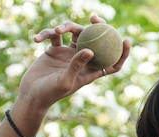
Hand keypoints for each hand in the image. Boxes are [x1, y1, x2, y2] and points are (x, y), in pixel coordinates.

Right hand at [16, 15, 130, 113]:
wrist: (32, 95)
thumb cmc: (50, 94)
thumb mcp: (65, 81)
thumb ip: (76, 66)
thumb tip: (90, 50)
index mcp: (90, 72)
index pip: (112, 63)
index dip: (122, 52)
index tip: (126, 40)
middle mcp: (82, 61)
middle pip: (96, 41)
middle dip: (98, 28)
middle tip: (95, 19)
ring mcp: (69, 54)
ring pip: (75, 33)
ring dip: (67, 26)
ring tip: (58, 30)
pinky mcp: (55, 50)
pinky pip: (54, 36)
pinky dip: (47, 34)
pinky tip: (37, 39)